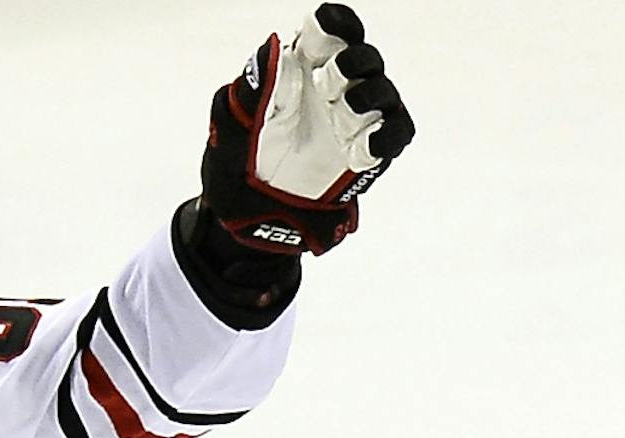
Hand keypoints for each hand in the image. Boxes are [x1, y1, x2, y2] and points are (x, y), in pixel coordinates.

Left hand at [201, 7, 413, 255]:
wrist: (243, 225)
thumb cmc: (234, 171)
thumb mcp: (228, 133)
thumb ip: (248, 92)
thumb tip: (274, 45)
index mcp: (301, 72)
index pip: (331, 31)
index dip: (335, 24)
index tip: (321, 30)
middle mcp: (333, 92)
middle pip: (363, 58)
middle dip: (352, 63)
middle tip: (329, 82)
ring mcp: (353, 124)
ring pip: (384, 92)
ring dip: (369, 96)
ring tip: (343, 117)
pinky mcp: (367, 157)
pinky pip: (396, 133)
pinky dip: (387, 135)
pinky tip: (360, 148)